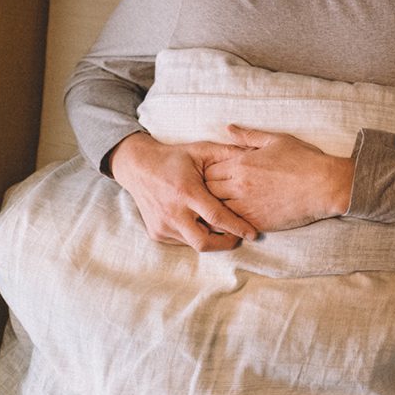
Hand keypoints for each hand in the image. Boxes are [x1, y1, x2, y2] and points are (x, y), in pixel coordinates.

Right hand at [108, 131, 258, 250]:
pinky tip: (203, 225)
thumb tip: (255, 153)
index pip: (216, 217)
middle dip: (226, 243)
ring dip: (212, 240)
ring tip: (225, 231)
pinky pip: (183, 241)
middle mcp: (173, 212)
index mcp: (186, 192)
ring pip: (194, 243)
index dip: (237, 227)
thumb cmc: (175, 158)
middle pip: (204, 241)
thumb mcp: (201, 150)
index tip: (254, 234)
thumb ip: (228, 153)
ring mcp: (162, 226)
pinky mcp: (156, 233)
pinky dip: (196, 236)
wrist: (138, 167)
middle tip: (240, 237)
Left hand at [203, 126, 355, 232]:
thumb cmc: (304, 160)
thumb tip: (228, 128)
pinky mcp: (256, 222)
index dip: (211, 172)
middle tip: (217, 190)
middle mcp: (240, 185)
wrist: (325, 186)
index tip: (218, 174)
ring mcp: (246, 205)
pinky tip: (235, 217)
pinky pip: (232, 224)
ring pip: (216, 209)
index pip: (209, 170)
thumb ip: (249, 135)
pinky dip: (230, 221)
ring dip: (217, 207)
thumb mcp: (277, 140)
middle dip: (209, 190)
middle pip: (208, 190)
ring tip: (222, 205)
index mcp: (242, 163)